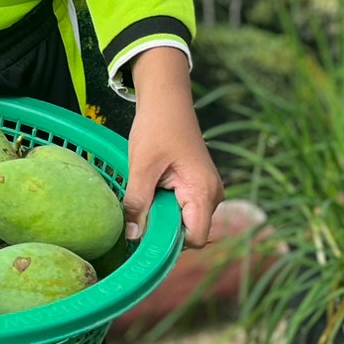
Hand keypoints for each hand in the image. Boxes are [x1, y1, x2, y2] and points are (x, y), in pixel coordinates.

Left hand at [121, 46, 223, 249]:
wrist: (166, 99)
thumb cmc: (157, 127)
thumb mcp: (141, 166)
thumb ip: (137, 203)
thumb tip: (131, 237)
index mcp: (203, 191)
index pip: (195, 239)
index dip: (170, 244)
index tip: (143, 237)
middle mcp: (212, 195)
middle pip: (189, 233)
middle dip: (163, 231)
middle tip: (137, 216)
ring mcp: (206, 190)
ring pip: (184, 221)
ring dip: (162, 217)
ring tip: (144, 198)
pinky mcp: (197, 186)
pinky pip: (183, 208)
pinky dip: (165, 207)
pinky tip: (150, 192)